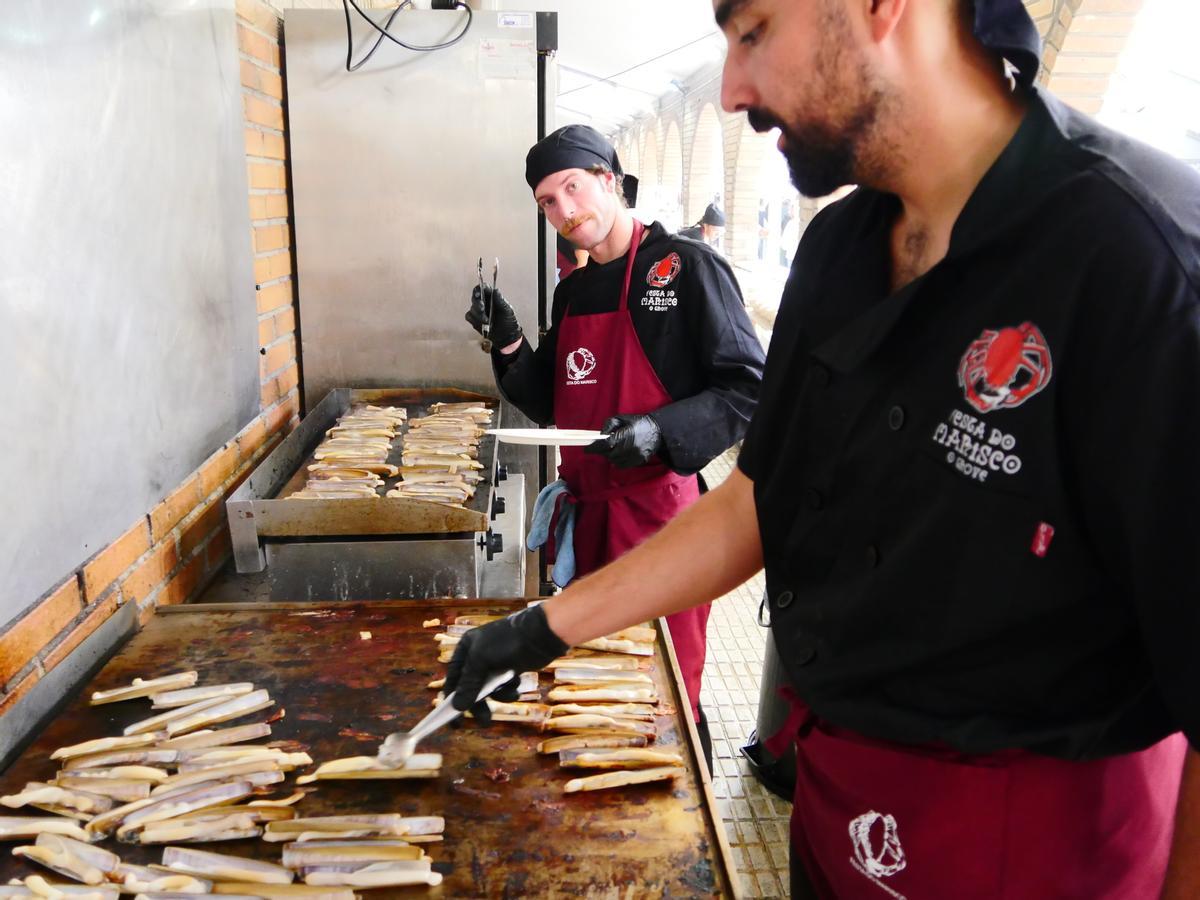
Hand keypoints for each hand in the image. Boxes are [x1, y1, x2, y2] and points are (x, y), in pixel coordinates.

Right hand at [443, 605, 567, 724]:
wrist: (541, 634)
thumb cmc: (507, 642)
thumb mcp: (481, 660)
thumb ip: (468, 684)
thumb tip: (458, 707)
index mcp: (467, 647)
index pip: (454, 676)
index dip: (451, 697)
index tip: (451, 717)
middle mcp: (479, 655)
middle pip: (472, 686)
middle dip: (479, 702)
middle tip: (483, 720)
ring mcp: (496, 663)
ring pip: (489, 689)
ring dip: (498, 696)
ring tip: (510, 695)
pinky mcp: (511, 669)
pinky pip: (504, 687)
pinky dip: (509, 689)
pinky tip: (516, 686)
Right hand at [465, 286, 522, 348]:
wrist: (506, 336)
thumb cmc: (508, 321)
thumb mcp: (507, 310)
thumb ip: (500, 301)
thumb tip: (496, 290)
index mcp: (491, 297)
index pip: (483, 288)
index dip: (479, 289)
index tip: (479, 294)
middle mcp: (483, 302)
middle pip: (475, 298)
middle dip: (477, 303)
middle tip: (482, 308)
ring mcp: (478, 311)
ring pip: (472, 308)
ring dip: (478, 315)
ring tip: (487, 321)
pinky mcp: (474, 320)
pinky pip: (468, 316)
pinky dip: (473, 319)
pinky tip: (481, 324)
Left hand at [585, 414, 662, 468]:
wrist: (658, 431)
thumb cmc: (638, 422)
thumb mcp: (622, 418)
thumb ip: (609, 425)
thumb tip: (600, 435)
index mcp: (625, 435)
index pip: (606, 444)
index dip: (594, 448)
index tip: (586, 449)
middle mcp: (630, 447)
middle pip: (609, 454)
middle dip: (602, 451)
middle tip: (600, 447)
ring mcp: (635, 456)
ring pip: (615, 461)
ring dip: (610, 456)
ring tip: (612, 449)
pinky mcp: (639, 461)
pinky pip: (623, 465)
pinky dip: (617, 461)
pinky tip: (619, 454)